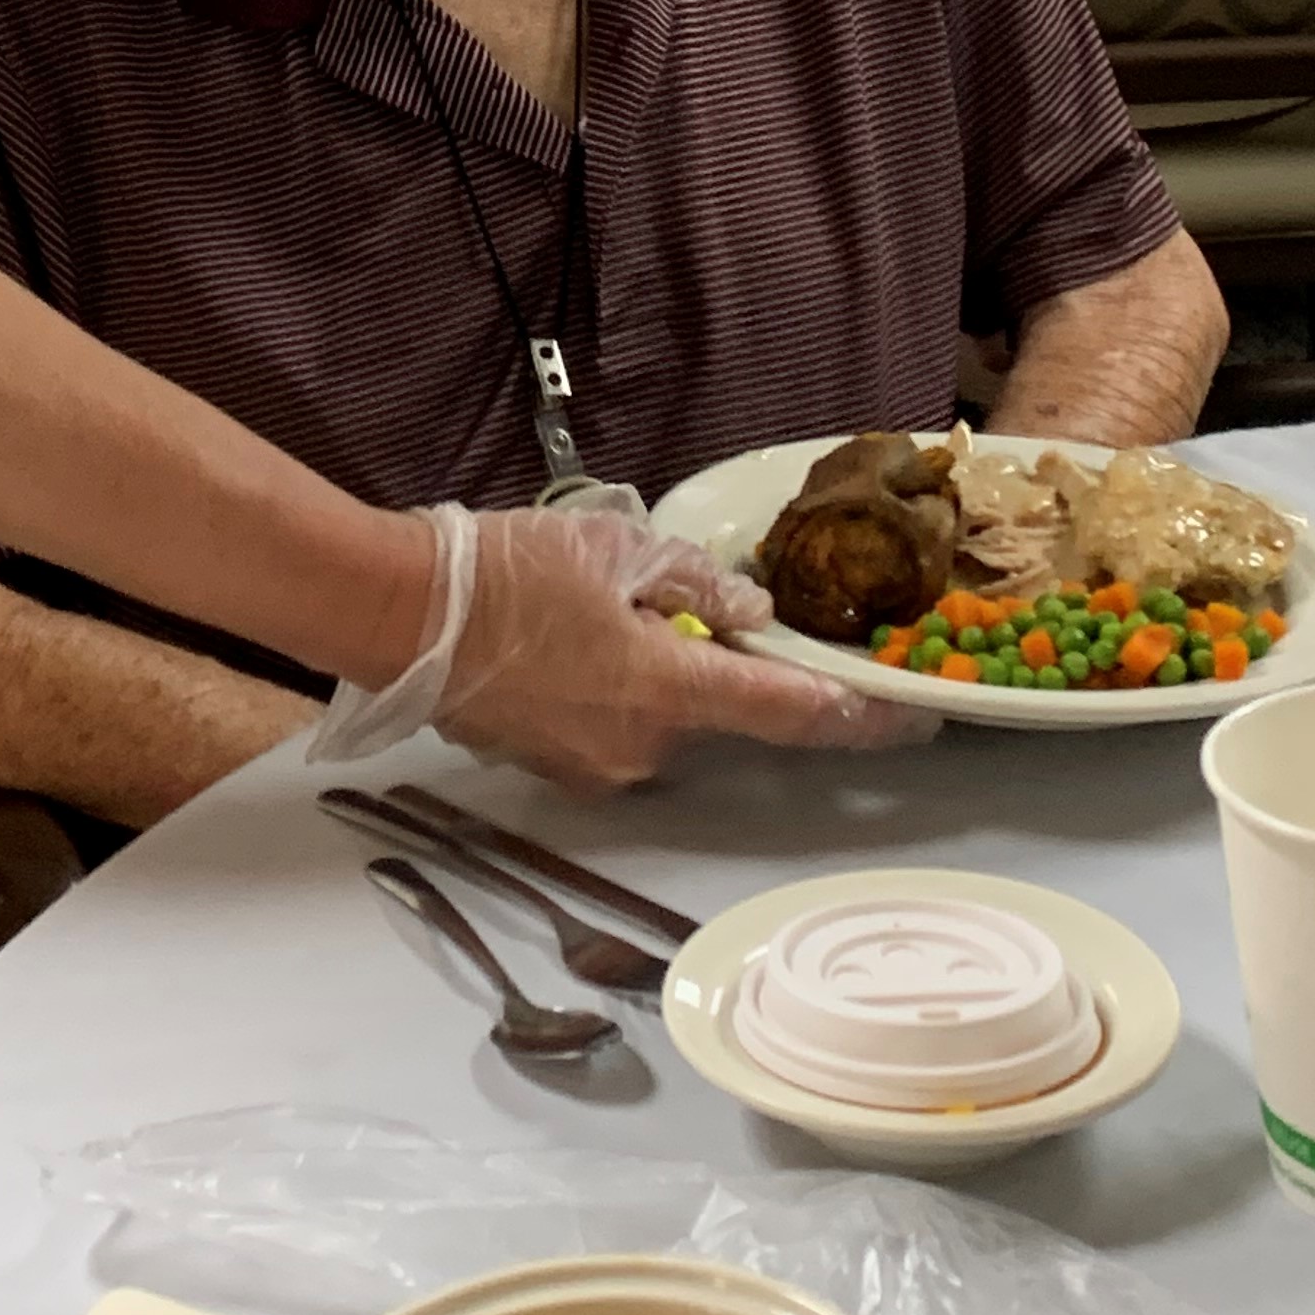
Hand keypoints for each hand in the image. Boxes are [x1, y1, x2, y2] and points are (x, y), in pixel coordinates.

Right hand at [308, 502, 936, 793]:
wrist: (399, 613)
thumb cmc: (504, 571)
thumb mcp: (613, 546)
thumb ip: (695, 582)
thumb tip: (753, 610)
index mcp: (669, 688)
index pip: (792, 713)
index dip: (862, 720)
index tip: (915, 721)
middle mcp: (645, 746)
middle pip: (719, 713)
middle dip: (711, 666)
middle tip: (665, 604)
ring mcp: (598, 766)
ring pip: (662, 719)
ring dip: (654, 677)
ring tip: (593, 612)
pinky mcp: (557, 768)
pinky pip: (613, 730)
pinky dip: (609, 693)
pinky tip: (564, 644)